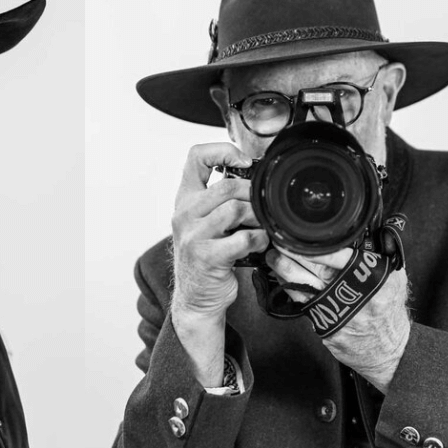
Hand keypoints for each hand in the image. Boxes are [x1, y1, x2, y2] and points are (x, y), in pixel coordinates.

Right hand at [170, 143, 267, 318]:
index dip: (223, 151)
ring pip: (235, 209)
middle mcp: (184, 214)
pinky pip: (243, 239)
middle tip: (263, 206)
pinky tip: (259, 244)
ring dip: (257, 218)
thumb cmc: (207, 256)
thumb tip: (255, 177)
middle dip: (253, 194)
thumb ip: (219, 199)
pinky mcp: (207, 256)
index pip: (196, 157)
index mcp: (184, 200)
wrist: (196, 296)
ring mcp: (193, 236)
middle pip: (227, 185)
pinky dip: (259, 240)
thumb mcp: (204, 222)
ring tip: (261, 227)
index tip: (244, 162)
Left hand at [267, 248, 410, 391]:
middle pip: (313, 268)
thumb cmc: (388, 309)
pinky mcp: (323, 326)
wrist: (388, 349)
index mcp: (372, 277)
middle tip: (277, 243)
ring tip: (273, 257)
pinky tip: (281, 278)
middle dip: (290, 254)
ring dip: (282, 270)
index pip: (337, 256)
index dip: (313, 246)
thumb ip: (374, 257)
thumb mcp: (392, 278)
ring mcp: (336, 312)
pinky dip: (289, 288)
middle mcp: (353, 294)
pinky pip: (300, 303)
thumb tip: (353, 237)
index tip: (296, 237)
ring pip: (300, 285)